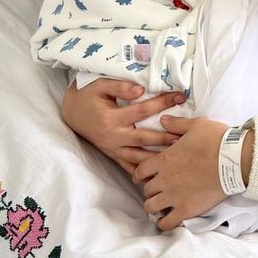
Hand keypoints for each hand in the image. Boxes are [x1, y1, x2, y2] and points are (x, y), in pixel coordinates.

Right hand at [59, 79, 183, 174]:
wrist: (71, 111)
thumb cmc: (88, 95)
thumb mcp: (100, 85)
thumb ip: (120, 87)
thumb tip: (140, 90)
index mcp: (111, 118)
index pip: (142, 110)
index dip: (162, 103)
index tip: (180, 97)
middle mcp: (112, 136)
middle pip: (144, 138)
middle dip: (166, 137)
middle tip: (186, 136)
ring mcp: (112, 148)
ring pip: (139, 157)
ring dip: (158, 157)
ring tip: (178, 156)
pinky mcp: (111, 155)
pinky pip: (129, 166)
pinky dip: (143, 171)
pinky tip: (159, 172)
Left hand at [134, 116, 235, 230]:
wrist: (235, 159)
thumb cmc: (217, 140)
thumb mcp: (196, 125)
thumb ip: (177, 124)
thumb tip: (163, 119)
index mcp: (164, 160)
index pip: (139, 171)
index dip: (139, 174)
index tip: (143, 176)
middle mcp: (164, 179)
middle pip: (146, 190)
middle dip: (150, 189)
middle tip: (158, 189)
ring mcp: (174, 196)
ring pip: (151, 207)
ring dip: (154, 205)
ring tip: (161, 205)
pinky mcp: (186, 209)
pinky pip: (167, 223)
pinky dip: (164, 223)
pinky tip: (167, 220)